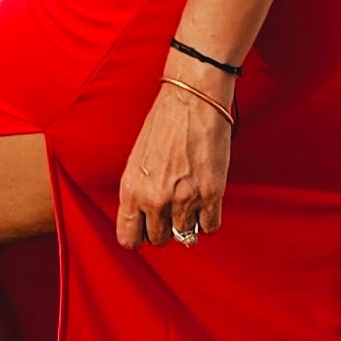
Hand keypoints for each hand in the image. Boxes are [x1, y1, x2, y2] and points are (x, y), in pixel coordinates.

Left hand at [115, 76, 232, 250]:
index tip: (148, 228)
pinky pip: (210, 227)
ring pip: (185, 235)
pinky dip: (209, 218)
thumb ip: (138, 193)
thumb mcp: (136, 161)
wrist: (192, 100)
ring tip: (190, 197)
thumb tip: (146, 218)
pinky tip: (205, 199)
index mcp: (131, 190)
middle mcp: (155, 199)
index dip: (140, 235)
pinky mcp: (211, 194)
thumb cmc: (164, 123)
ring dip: (188, 220)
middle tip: (172, 208)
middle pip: (159, 240)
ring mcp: (184, 199)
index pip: (129, 239)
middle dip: (165, 227)